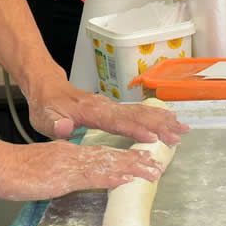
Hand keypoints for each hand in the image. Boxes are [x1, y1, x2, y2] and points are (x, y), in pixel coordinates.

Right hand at [0, 140, 165, 201]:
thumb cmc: (16, 168)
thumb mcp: (45, 166)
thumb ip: (63, 167)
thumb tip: (79, 171)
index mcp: (70, 152)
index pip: (103, 154)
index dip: (125, 157)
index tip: (144, 160)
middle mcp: (74, 155)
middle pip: (111, 156)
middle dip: (137, 161)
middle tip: (159, 165)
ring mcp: (70, 164)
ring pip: (107, 164)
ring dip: (132, 167)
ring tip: (152, 170)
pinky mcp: (64, 176)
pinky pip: (92, 175)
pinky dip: (111, 175)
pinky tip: (125, 178)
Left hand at [25, 79, 187, 145]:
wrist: (47, 87)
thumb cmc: (46, 106)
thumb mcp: (43, 117)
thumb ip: (55, 124)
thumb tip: (66, 127)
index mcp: (91, 111)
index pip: (116, 122)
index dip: (134, 130)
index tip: (152, 138)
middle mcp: (105, 106)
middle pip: (136, 115)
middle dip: (159, 125)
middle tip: (179, 135)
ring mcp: (111, 106)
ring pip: (140, 112)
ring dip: (162, 121)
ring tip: (182, 128)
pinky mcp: (113, 108)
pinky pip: (137, 112)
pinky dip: (155, 116)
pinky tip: (168, 121)